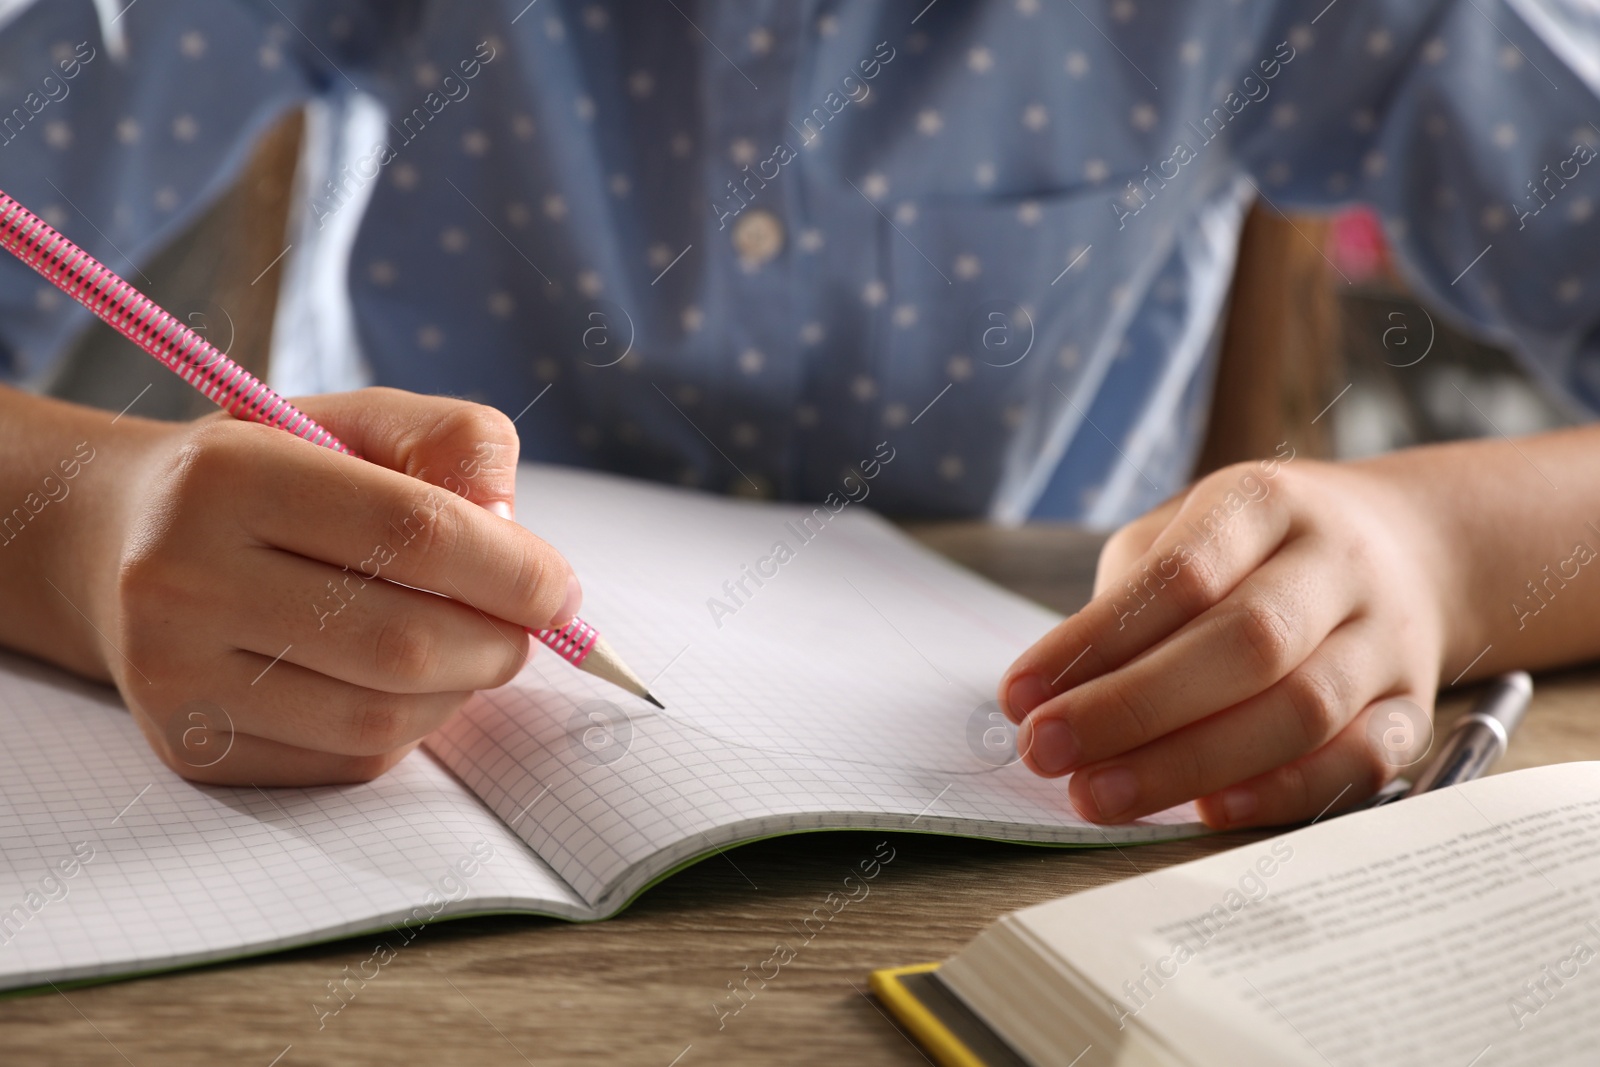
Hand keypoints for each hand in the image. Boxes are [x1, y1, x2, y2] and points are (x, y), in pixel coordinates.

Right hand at [89, 389, 577, 785]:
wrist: (123, 542)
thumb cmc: (274, 474)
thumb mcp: (362, 421)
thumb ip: (458, 444)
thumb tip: (515, 533)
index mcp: (227, 476)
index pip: (413, 532)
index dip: (514, 570)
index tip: (559, 588)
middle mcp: (180, 581)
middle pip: (403, 641)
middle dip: (500, 642)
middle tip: (527, 627)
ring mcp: (174, 678)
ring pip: (381, 719)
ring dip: (461, 691)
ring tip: (470, 648)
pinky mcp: (191, 749)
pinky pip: (349, 763)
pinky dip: (411, 728)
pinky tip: (404, 683)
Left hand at [998, 452, 1451, 827]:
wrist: (1405, 547)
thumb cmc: (1252, 551)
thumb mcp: (1180, 535)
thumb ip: (1123, 606)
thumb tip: (1049, 697)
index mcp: (1265, 503)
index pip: (1180, 573)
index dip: (1095, 640)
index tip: (1019, 694)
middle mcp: (1337, 561)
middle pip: (1244, 642)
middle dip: (1133, 708)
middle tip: (1046, 754)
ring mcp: (1386, 635)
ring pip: (1301, 709)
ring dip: (1190, 764)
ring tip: (1099, 796)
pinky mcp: (1414, 704)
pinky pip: (1362, 760)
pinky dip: (1284, 793)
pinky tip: (1208, 812)